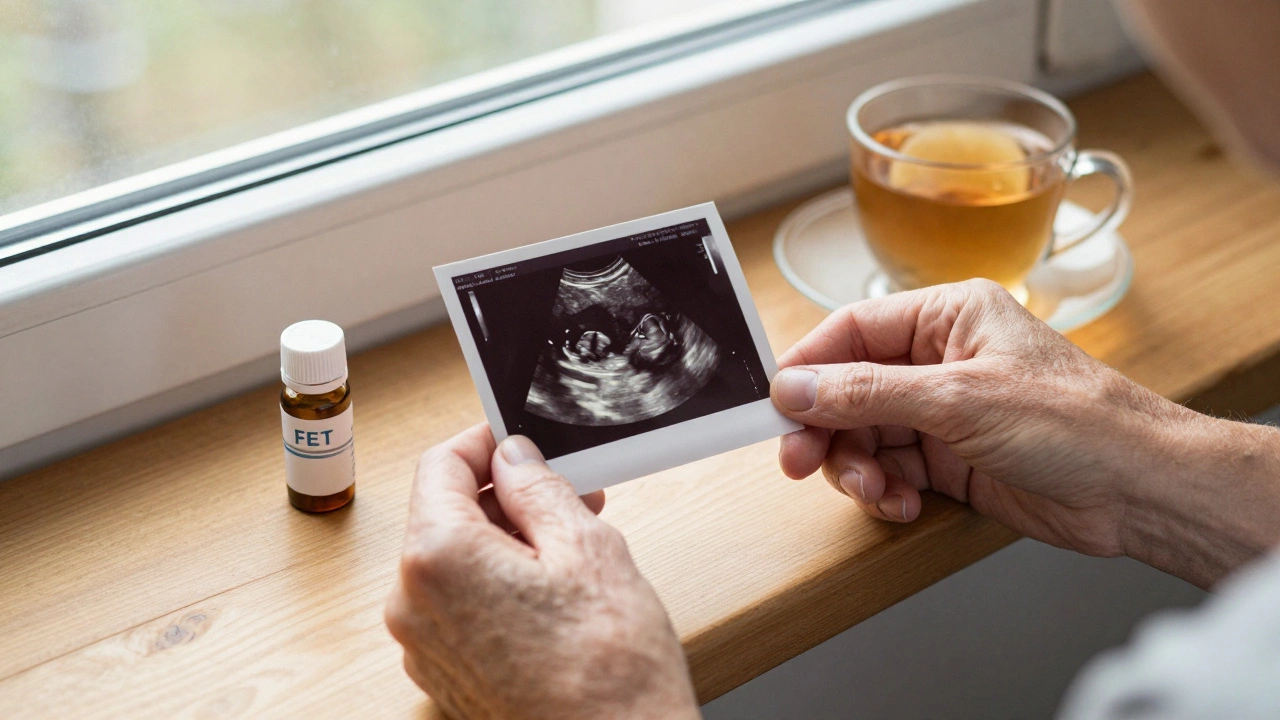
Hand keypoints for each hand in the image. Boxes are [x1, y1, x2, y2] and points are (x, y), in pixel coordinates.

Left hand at [385, 425, 699, 719]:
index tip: (517, 439)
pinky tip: (552, 588)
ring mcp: (425, 646)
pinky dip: (497, 583)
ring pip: (454, 562)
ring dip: (505, 539)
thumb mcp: (586, 547)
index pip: (440, 465)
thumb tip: (513, 458)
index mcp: (439, 557)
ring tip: (572, 542)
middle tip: (567, 490)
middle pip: (444, 515)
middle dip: (503, 495)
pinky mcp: (446, 676)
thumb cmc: (608, 668)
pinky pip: (460, 606)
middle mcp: (414, 603)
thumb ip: (538, 488)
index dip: (483, 442)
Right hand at [770, 280, 1279, 586]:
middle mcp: (941, 360)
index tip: (775, 404)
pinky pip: (893, 471)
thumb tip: (797, 387)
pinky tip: (903, 505)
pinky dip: (887, 492)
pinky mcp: (953, 461)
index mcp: (947, 317)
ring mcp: (945, 413)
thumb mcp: (957, 399)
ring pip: (866, 436)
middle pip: (850, 390)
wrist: (1138, 490)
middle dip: (826, 430)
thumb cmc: (1075, 422)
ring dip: (858, 469)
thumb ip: (867, 392)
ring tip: (876, 492)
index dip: (809, 367)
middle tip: (802, 463)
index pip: (853, 332)